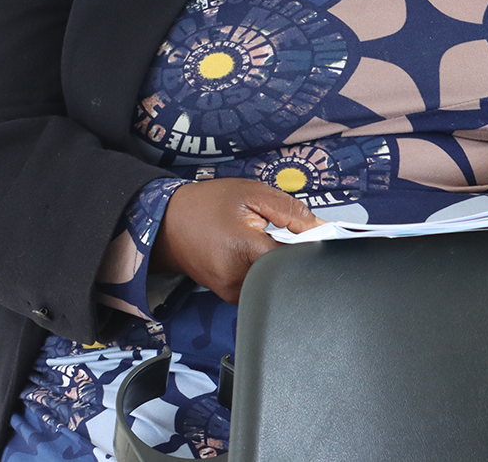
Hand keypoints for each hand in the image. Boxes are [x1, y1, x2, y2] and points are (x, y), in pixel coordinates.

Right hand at [153, 178, 320, 303]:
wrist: (167, 224)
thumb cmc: (206, 205)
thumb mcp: (252, 193)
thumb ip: (291, 211)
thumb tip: (321, 228)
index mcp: (243, 250)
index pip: (293, 258)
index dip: (312, 246)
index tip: (320, 235)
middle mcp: (236, 277)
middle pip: (285, 272)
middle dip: (295, 253)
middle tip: (291, 233)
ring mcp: (231, 291)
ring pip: (274, 281)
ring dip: (280, 262)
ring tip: (268, 240)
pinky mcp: (229, 295)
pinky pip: (260, 285)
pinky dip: (267, 269)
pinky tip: (259, 252)